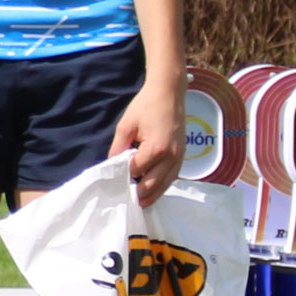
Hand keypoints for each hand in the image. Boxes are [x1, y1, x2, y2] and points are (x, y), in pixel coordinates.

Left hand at [108, 79, 185, 205]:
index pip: (136, 171)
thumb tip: (113, 165)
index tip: (115, 180)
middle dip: (139, 193)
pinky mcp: (182, 156)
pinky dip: (162, 186)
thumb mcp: (126, 125)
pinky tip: (153, 191)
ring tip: (139, 203)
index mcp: (156, 149)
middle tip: (126, 200)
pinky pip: (172, 177)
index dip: (125, 175)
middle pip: (152, 184)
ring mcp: (179, 157)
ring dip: (152, 194)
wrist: (169, 92)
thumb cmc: (146, 106)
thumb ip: (118, 147)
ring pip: (164, 185)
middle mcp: (170, 157)